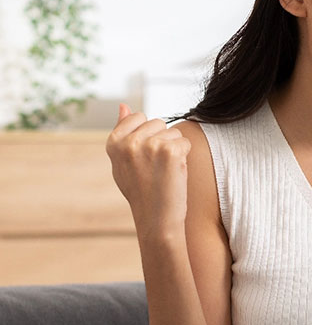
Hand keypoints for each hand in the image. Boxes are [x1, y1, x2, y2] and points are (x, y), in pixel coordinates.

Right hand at [105, 103, 191, 237]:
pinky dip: (184, 156)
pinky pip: (185, 142)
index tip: (144, 157)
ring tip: (164, 171)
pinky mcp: (170, 151)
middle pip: (158, 122)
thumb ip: (123, 132)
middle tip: (155, 167)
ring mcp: (149, 145)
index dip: (147, 135)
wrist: (156, 219)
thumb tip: (123, 104)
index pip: (138, 116)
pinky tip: (174, 173)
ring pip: (174, 132)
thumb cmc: (141, 190)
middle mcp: (128, 142)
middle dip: (162, 140)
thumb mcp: (123, 161)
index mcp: (113, 143)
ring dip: (174, 149)